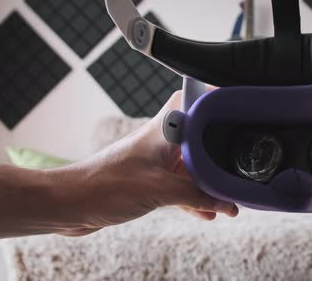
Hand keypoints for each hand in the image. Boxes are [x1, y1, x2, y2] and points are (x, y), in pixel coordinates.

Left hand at [55, 91, 237, 235]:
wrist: (72, 204)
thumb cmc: (105, 186)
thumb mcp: (160, 189)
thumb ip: (198, 195)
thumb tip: (228, 204)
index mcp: (165, 128)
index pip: (195, 99)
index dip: (218, 100)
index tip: (240, 109)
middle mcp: (162, 139)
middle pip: (201, 135)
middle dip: (220, 150)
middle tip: (240, 160)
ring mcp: (157, 159)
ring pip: (192, 163)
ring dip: (209, 179)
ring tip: (229, 195)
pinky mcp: (151, 179)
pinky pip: (181, 184)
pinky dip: (195, 196)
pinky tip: (209, 211)